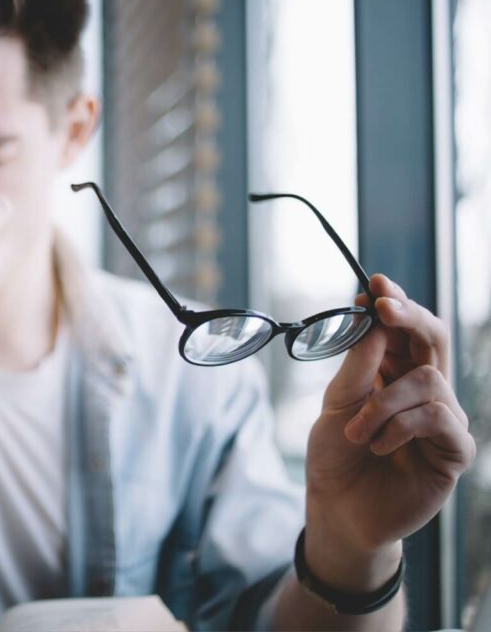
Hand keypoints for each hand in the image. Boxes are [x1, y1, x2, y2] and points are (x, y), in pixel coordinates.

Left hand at [304, 274, 474, 590]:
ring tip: (358, 431)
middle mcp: (424, 391)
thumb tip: (373, 318)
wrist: (337, 509)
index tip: (374, 281)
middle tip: (383, 306)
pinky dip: (401, 427)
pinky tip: (378, 446)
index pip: (407, 328)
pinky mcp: (454, 452)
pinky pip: (439, 418)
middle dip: (409, 316)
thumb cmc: (336, 455)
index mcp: (395, 373)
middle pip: (435, 338)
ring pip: (430, 380)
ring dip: (384, 402)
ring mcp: (443, 420)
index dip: (396, 302)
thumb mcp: (337, 403)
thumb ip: (359, 364)